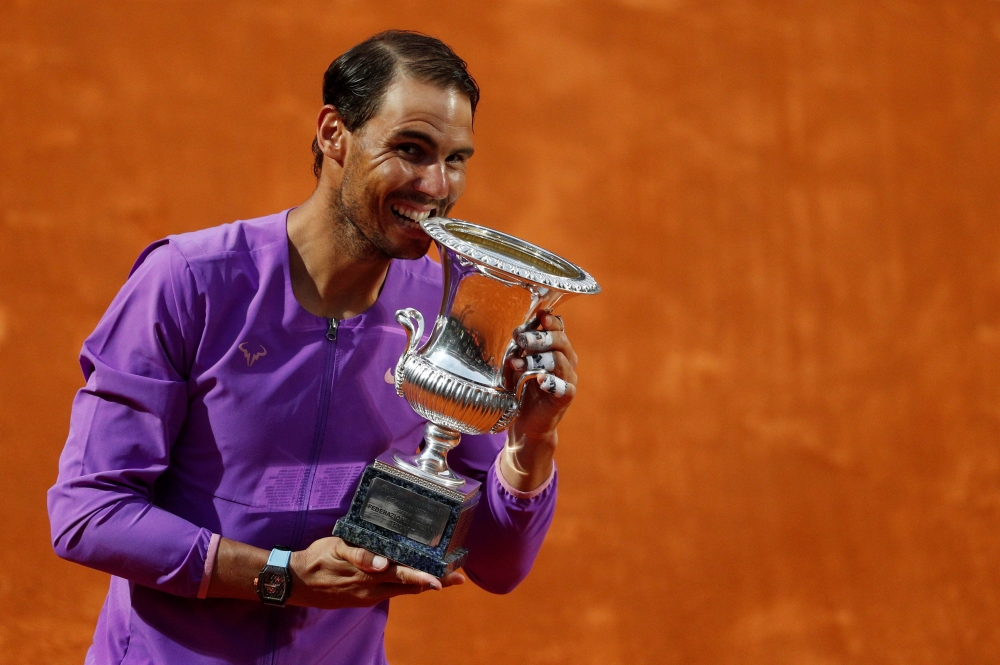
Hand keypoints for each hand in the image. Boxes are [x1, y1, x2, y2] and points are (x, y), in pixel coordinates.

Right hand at [288, 537, 464, 608]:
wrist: (296, 582)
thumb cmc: (317, 559)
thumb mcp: (336, 548)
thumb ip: (359, 553)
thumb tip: (381, 563)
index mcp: (368, 574)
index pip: (404, 576)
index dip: (427, 577)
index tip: (447, 578)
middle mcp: (371, 589)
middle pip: (409, 586)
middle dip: (434, 582)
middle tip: (458, 579)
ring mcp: (367, 596)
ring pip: (401, 590)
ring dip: (422, 585)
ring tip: (445, 579)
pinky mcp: (362, 598)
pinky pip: (389, 592)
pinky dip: (405, 586)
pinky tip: (415, 580)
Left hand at [503, 312, 577, 490]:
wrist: (525, 421)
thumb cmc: (520, 388)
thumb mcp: (515, 363)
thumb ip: (517, 349)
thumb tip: (515, 334)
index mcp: (555, 349)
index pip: (558, 328)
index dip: (550, 321)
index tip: (538, 316)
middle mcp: (566, 361)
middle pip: (561, 341)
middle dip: (541, 338)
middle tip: (521, 341)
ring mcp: (567, 380)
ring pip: (561, 361)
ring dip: (537, 360)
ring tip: (517, 365)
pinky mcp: (564, 399)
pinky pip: (565, 388)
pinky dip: (552, 382)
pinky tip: (540, 380)